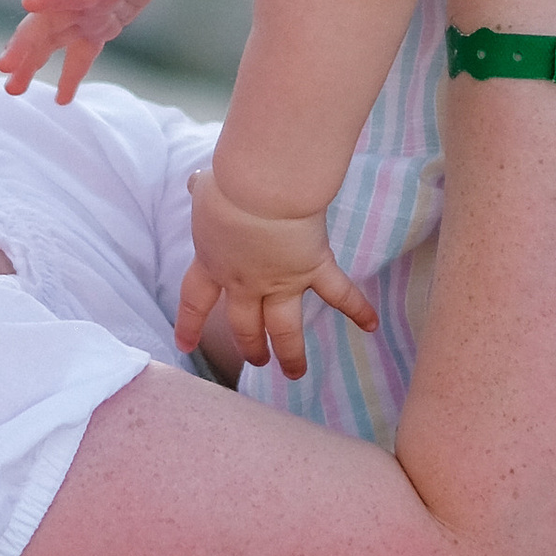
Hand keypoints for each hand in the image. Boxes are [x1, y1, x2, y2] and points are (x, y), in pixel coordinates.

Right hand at [0, 0, 210, 101]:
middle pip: (48, 20)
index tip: (28, 3)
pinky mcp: (94, 25)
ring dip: (31, 62)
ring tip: (11, 89)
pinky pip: (77, 53)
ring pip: (51, 39)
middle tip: (5, 65)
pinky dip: (70, 75)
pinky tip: (61, 100)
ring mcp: (84, 13)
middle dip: (25, 42)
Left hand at [173, 162, 378, 378]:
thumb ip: (205, 193)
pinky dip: (357, 308)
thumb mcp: (209, 191)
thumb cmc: (229, 185)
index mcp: (215, 262)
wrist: (262, 188)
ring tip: (294, 372)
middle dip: (250, 345)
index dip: (189, 324)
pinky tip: (371, 325)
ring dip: (291, 353)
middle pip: (245, 325)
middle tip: (258, 360)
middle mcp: (246, 281)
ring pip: (286, 328)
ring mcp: (281, 280)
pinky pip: (338, 292)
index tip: (185, 346)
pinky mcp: (314, 267)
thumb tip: (196, 184)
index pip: (195, 300)